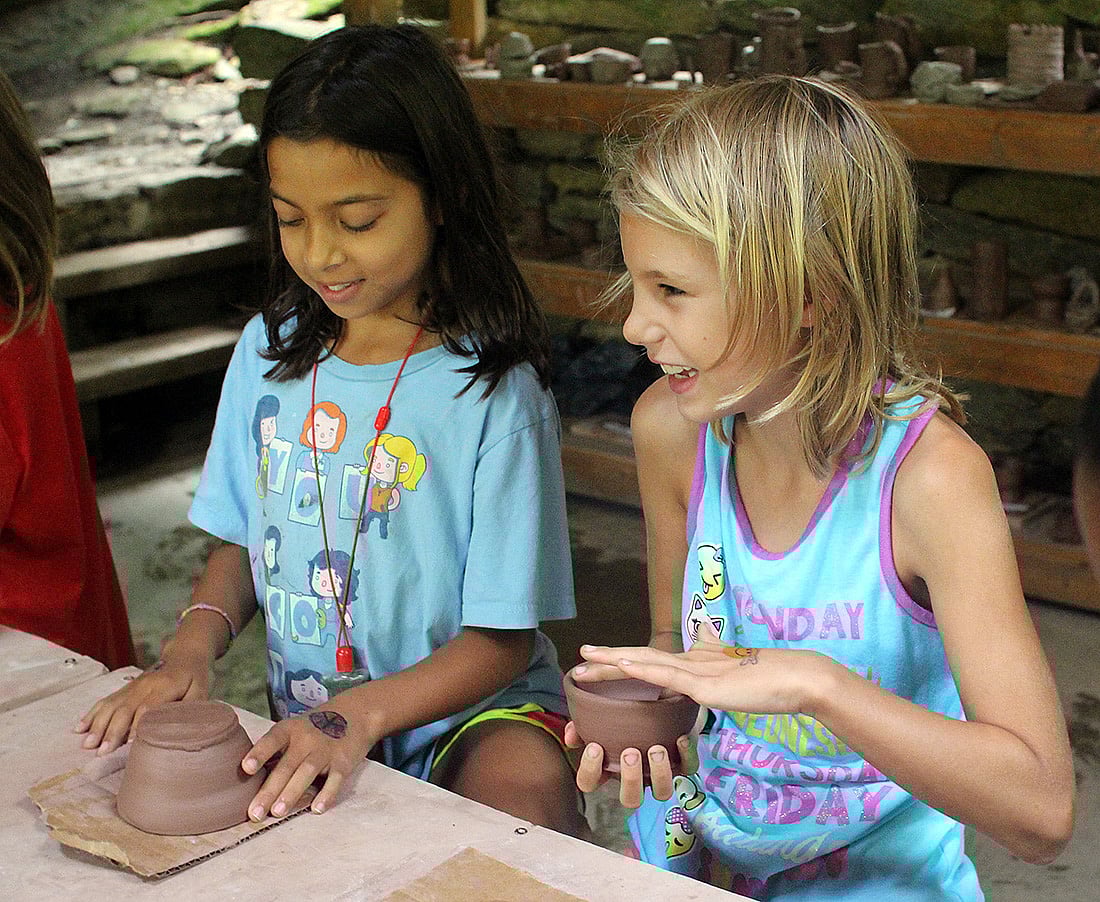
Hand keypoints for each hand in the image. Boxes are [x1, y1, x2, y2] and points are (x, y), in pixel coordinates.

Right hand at [75, 643, 212, 754]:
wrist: (183, 655)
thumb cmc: (194, 678)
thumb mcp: (201, 691)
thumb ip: (192, 708)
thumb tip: (182, 728)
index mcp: (165, 686)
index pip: (147, 708)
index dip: (137, 727)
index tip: (128, 745)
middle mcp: (144, 685)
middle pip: (124, 709)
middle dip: (112, 731)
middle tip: (101, 752)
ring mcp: (131, 687)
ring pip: (111, 706)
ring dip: (97, 725)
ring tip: (87, 744)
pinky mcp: (124, 689)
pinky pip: (105, 701)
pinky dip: (91, 714)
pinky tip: (79, 728)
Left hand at [241, 695, 377, 819]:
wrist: (355, 714)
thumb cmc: (314, 729)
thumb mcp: (294, 729)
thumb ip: (276, 752)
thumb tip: (248, 782)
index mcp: (290, 729)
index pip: (272, 740)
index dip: (259, 754)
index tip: (246, 768)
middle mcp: (307, 738)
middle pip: (286, 765)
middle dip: (270, 790)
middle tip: (255, 813)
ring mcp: (326, 750)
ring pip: (306, 772)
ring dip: (291, 793)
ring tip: (277, 813)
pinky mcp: (344, 761)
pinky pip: (335, 779)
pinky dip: (327, 794)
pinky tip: (317, 808)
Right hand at [566, 718, 697, 808]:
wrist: (651, 696)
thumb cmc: (620, 713)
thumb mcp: (597, 714)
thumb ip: (581, 724)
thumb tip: (572, 736)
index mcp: (607, 767)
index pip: (590, 783)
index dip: (590, 771)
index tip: (595, 747)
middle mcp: (633, 776)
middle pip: (630, 799)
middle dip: (631, 779)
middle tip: (630, 753)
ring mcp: (658, 773)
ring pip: (662, 792)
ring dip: (660, 774)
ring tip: (657, 749)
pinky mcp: (681, 762)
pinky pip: (688, 768)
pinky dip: (686, 756)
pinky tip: (680, 738)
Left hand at [577, 626, 820, 717]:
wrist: (797, 678)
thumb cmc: (771, 682)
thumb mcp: (735, 678)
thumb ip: (714, 671)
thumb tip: (698, 662)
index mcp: (697, 662)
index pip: (653, 661)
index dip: (625, 659)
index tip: (599, 660)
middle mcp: (692, 662)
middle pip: (642, 659)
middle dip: (609, 659)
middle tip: (579, 657)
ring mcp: (698, 672)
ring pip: (647, 664)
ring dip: (615, 662)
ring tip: (587, 660)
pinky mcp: (706, 686)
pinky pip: (668, 678)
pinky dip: (642, 670)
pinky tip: (623, 666)